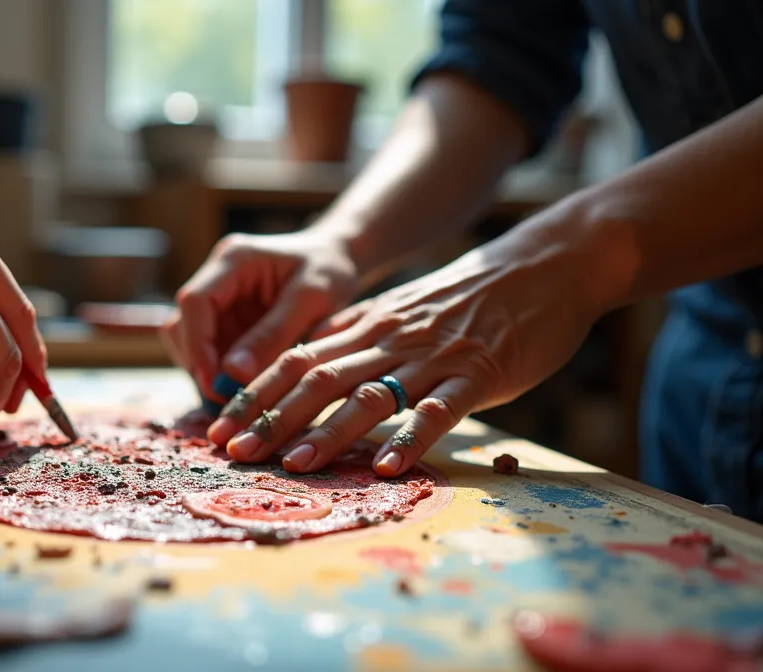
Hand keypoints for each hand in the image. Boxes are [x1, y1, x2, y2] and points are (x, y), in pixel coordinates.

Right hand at [163, 228, 358, 398]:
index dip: (197, 344)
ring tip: (238, 395)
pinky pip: (210, 348)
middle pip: (183, 323)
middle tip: (228, 399)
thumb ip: (274, 334)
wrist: (338, 257)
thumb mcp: (312, 299)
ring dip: (208, 370)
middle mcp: (216, 276)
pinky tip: (244, 386)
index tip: (214, 383)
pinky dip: (221, 371)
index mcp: (233, 260)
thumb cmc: (330, 270)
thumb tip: (233, 374)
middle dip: (200, 363)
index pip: (195, 301)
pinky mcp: (225, 317)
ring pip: (190, 340)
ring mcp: (218, 298)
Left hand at [206, 211, 610, 475]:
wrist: (544, 265)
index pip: (295, 360)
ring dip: (328, 432)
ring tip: (294, 464)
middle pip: (317, 378)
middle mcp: (388, 338)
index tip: (218, 428)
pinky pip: (439, 409)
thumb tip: (304, 365)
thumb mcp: (399, 310)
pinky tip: (389, 467)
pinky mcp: (478, 374)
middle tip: (234, 453)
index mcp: (366, 326)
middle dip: (270, 418)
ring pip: (368, 394)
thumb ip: (354, 336)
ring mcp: (432, 357)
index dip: (253, 395)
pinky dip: (410, 438)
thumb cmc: (469, 298)